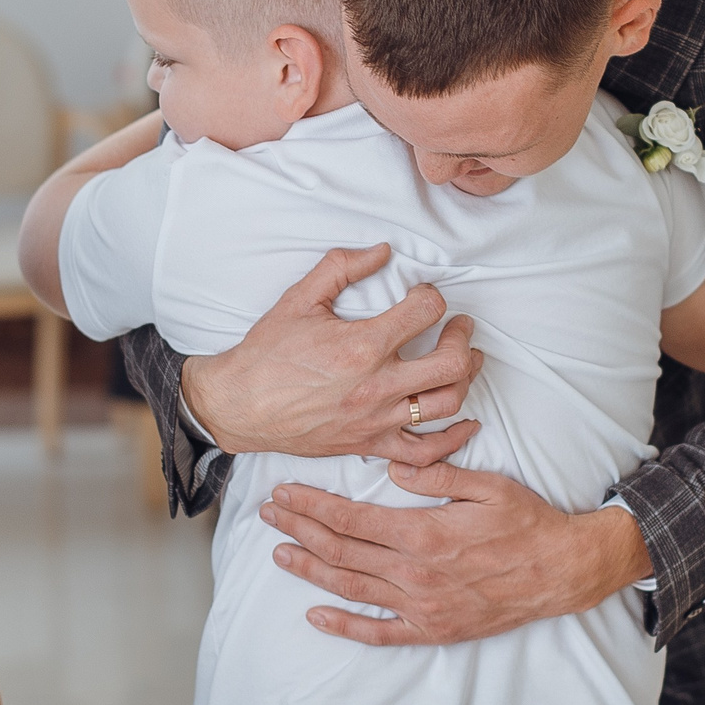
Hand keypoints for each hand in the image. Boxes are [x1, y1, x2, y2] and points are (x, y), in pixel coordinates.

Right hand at [181, 244, 484, 465]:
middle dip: (462, 338)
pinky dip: (451, 440)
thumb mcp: (300, 298)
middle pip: (451, 364)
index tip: (422, 295)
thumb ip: (342, 267)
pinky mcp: (370, 445)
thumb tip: (382, 251)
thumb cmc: (267, 353)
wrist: (238, 405)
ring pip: (446, 405)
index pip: (425, 312)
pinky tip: (465, 423)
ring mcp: (376, 420)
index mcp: (362, 346)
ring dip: (465, 380)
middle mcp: (377, 385)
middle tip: (459, 327)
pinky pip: (423, 453)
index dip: (431, 296)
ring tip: (464, 362)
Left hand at [262, 466, 652, 645]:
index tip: (284, 493)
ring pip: (352, 589)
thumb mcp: (488, 485)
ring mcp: (422, 606)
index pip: (352, 519)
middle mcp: (416, 573)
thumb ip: (436, 477)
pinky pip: (379, 633)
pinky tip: (316, 616)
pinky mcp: (432, 630)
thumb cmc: (527, 524)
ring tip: (280, 554)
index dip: (312, 506)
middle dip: (300, 530)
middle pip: (341, 551)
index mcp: (425, 533)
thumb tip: (392, 467)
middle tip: (268, 516)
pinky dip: (344, 626)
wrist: (563, 571)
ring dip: (311, 571)